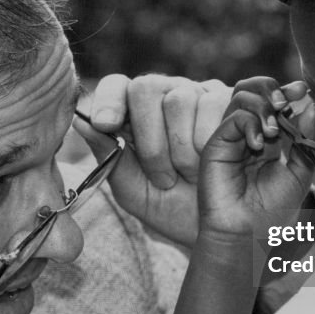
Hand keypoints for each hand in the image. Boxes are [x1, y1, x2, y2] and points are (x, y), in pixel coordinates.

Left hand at [74, 74, 229, 247]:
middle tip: (162, 177)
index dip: (108, 100)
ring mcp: (202, 95)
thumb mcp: (136, 192)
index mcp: (137, 114)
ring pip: (181, 97)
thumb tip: (80, 123)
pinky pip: (216, 102)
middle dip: (149, 137)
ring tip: (191, 176)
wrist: (224, 227)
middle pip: (146, 86)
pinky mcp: (234, 100)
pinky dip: (210, 137)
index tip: (105, 124)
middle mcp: (168, 96)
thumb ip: (110, 158)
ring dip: (181, 145)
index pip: (117, 86)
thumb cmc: (174, 208)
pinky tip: (215, 161)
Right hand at [198, 77, 313, 246]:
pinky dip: (250, 123)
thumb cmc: (272, 211)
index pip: (274, 102)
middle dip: (272, 89)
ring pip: (241, 97)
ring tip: (274, 131)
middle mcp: (248, 133)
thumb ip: (307, 139)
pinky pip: (233, 118)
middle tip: (285, 104)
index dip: (288, 91)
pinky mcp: (216, 144)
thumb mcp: (300, 172)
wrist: (248, 234)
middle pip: (254, 89)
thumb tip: (314, 106)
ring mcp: (231, 137)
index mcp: (269, 138)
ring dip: (263, 106)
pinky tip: (259, 145)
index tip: (304, 91)